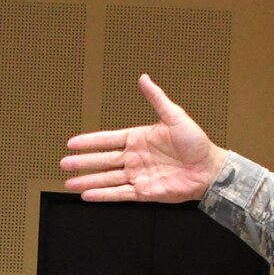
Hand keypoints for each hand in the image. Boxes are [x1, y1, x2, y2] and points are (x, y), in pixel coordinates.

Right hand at [63, 75, 225, 202]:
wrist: (209, 169)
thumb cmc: (196, 143)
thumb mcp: (175, 116)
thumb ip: (156, 99)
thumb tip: (144, 78)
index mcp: (138, 139)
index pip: (108, 140)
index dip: (89, 141)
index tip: (72, 143)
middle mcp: (134, 158)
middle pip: (102, 160)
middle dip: (82, 163)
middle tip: (64, 163)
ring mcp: (138, 175)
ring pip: (106, 179)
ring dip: (88, 181)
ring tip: (69, 183)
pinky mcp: (143, 192)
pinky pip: (119, 194)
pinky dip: (103, 195)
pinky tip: (88, 195)